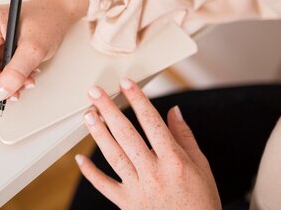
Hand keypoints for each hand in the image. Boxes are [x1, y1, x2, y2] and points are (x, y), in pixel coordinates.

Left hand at [75, 78, 220, 209]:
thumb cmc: (200, 202)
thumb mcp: (202, 167)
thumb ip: (185, 137)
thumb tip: (174, 111)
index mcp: (174, 161)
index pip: (151, 122)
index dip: (137, 100)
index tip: (126, 83)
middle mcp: (154, 172)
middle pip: (126, 134)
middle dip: (109, 109)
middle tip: (95, 91)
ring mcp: (138, 188)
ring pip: (113, 155)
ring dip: (98, 133)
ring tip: (87, 114)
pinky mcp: (126, 204)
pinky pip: (104, 185)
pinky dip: (90, 173)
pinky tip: (78, 158)